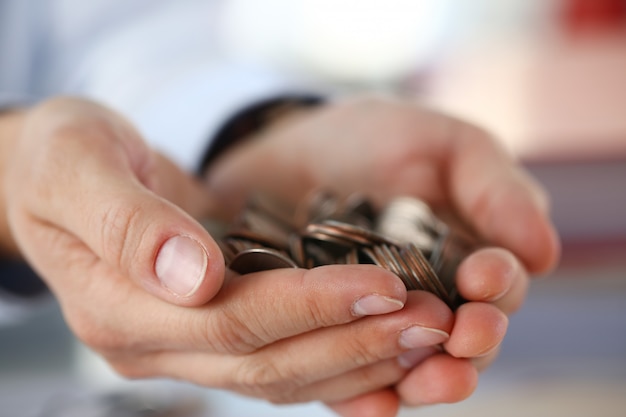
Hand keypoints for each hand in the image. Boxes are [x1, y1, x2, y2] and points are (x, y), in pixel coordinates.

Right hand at [1, 97, 459, 407]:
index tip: (381, 283)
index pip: (228, 321)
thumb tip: (194, 275)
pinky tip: (387, 341)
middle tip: (430, 320)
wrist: (57, 174)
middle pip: (265, 360)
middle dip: (352, 341)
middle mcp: (152, 344)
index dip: (309, 306)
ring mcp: (181, 347)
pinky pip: (281, 362)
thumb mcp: (79, 165)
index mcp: (117, 307)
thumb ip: (129, 222)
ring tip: (427, 334)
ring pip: (281, 375)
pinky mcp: (208, 334)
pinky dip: (338, 357)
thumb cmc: (64, 157)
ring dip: (358, 358)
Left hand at [203, 95, 560, 415]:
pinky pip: (353, 380)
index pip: (500, 287)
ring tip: (428, 379)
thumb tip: (543, 252)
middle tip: (466, 336)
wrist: (288, 156)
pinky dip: (367, 398)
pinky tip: (376, 403)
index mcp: (467, 255)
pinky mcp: (333, 340)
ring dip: (429, 378)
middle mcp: (432, 298)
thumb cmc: (369, 142)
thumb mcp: (440, 144)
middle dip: (473, 342)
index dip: (500, 287)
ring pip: (415, 366)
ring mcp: (382, 323)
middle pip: (466, 339)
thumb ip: (494, 188)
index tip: (483, 276)